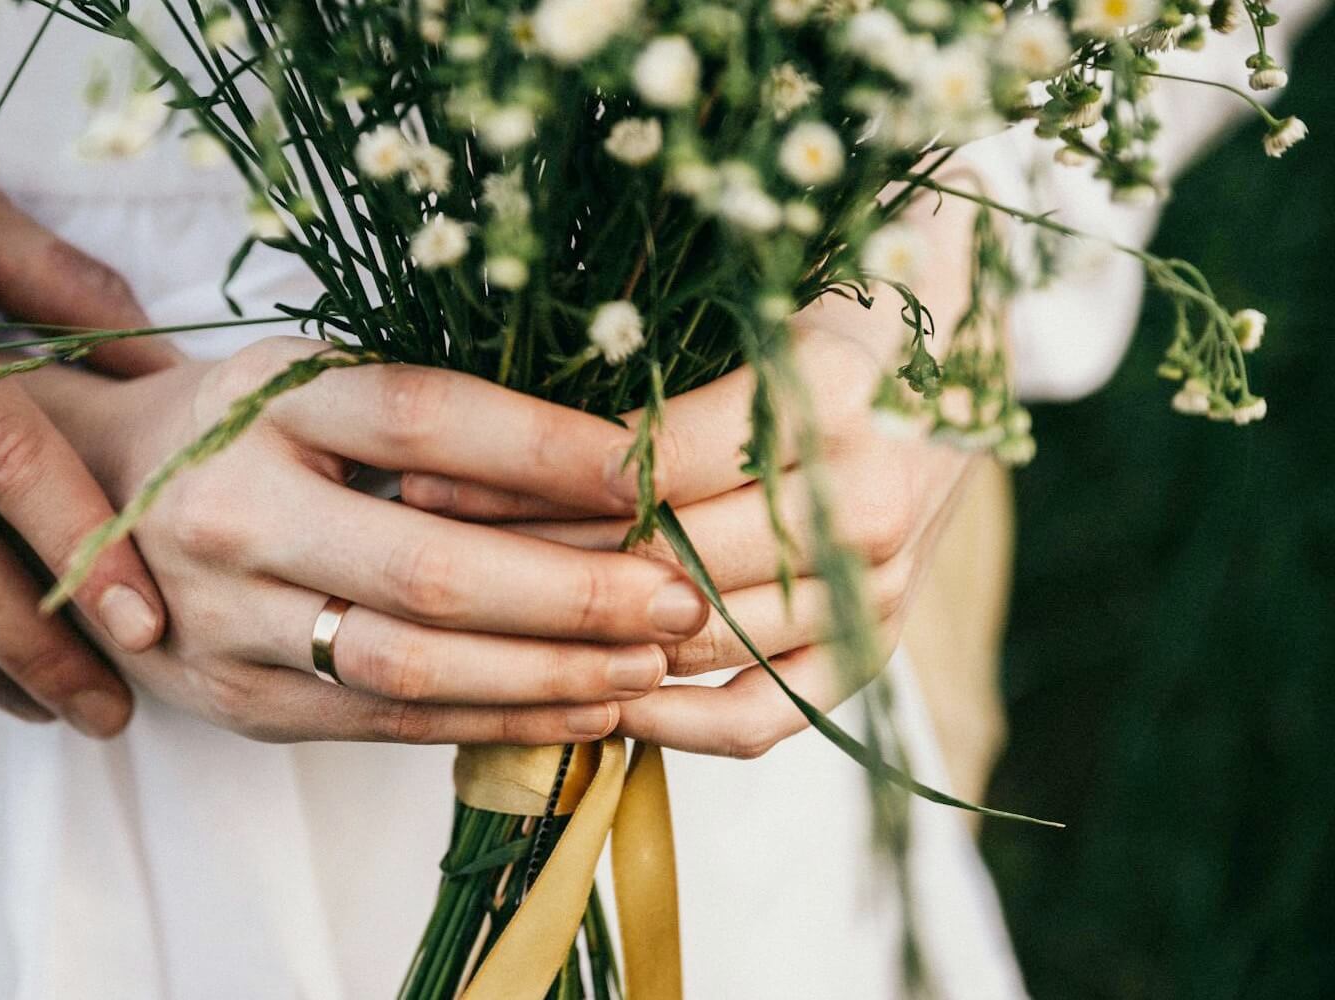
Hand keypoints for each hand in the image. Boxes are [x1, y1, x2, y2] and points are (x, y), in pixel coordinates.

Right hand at [24, 337, 715, 744]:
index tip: (652, 472)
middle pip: (427, 568)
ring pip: (409, 666)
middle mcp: (236, 512)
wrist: (92, 502)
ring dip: (546, 675)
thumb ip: (427, 412)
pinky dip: (496, 723)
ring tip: (647, 665)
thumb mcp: (314, 378)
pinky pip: (386, 724)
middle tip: (680, 599)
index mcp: (267, 403)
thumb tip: (608, 454)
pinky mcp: (241, 702)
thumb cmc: (243, 429)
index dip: (547, 449)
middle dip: (573, 594)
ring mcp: (229, 620)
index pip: (423, 419)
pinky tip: (582, 713)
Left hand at [404, 187, 985, 758]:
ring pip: (695, 640)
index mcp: (822, 391)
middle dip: (527, 565)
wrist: (957, 335)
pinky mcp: (880, 638)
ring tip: (484, 632)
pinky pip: (767, 716)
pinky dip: (676, 726)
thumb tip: (474, 409)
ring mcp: (876, 580)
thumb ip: (640, 352)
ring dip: (581, 644)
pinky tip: (598, 707)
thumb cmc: (825, 296)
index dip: (518, 484)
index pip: (638, 467)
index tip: (423, 483)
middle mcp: (858, 494)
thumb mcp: (742, 295)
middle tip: (426, 567)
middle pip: (656, 560)